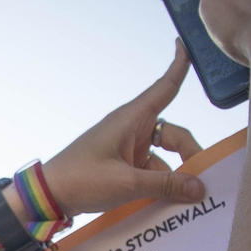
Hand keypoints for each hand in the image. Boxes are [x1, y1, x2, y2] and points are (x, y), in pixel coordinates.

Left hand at [36, 42, 206, 216]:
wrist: (49, 197)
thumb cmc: (82, 179)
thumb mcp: (127, 183)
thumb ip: (166, 185)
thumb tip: (200, 188)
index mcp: (132, 119)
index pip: (164, 87)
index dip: (179, 67)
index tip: (186, 44)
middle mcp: (132, 130)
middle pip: (174, 136)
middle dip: (189, 155)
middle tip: (201, 184)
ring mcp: (127, 149)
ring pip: (163, 158)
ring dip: (173, 178)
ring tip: (184, 202)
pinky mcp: (122, 167)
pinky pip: (150, 172)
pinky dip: (158, 187)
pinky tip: (165, 206)